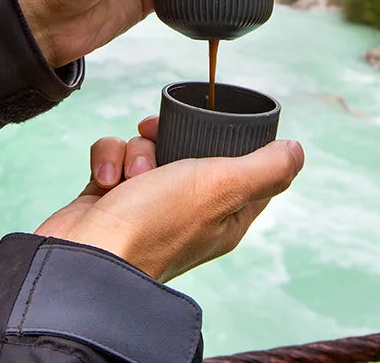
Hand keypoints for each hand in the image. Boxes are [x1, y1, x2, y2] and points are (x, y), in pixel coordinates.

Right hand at [36, 120, 304, 282]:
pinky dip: (108, 159)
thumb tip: (296, 151)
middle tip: (157, 133)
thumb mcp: (223, 188)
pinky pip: (115, 155)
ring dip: (135, 150)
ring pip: (148, 146)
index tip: (215, 120)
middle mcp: (188, 209)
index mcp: (225, 214)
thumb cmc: (154, 226)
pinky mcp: (111, 195)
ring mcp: (147, 202)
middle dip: (170, 135)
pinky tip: (105, 181)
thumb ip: (265, 168)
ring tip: (130, 175)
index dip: (233, 138)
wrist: (83, 259)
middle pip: (190, 147)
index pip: (245, 167)